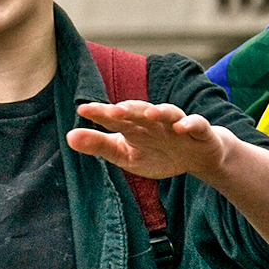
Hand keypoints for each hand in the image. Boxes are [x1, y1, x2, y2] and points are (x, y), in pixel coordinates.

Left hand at [69, 100, 233, 181]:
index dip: (99, 113)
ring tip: (149, 114)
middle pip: (139, 111)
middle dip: (126, 110)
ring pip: (168, 112)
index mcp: (133, 125)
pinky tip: (181, 127)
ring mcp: (176, 124)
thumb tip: (68, 137)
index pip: (114, 117)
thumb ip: (99, 145)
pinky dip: (189, 124)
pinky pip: (196, 124)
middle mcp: (153, 120)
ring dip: (159, 111)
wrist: (197, 158)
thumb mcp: (125, 155)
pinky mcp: (199, 131)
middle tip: (111, 111)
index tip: (82, 110)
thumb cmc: (156, 153)